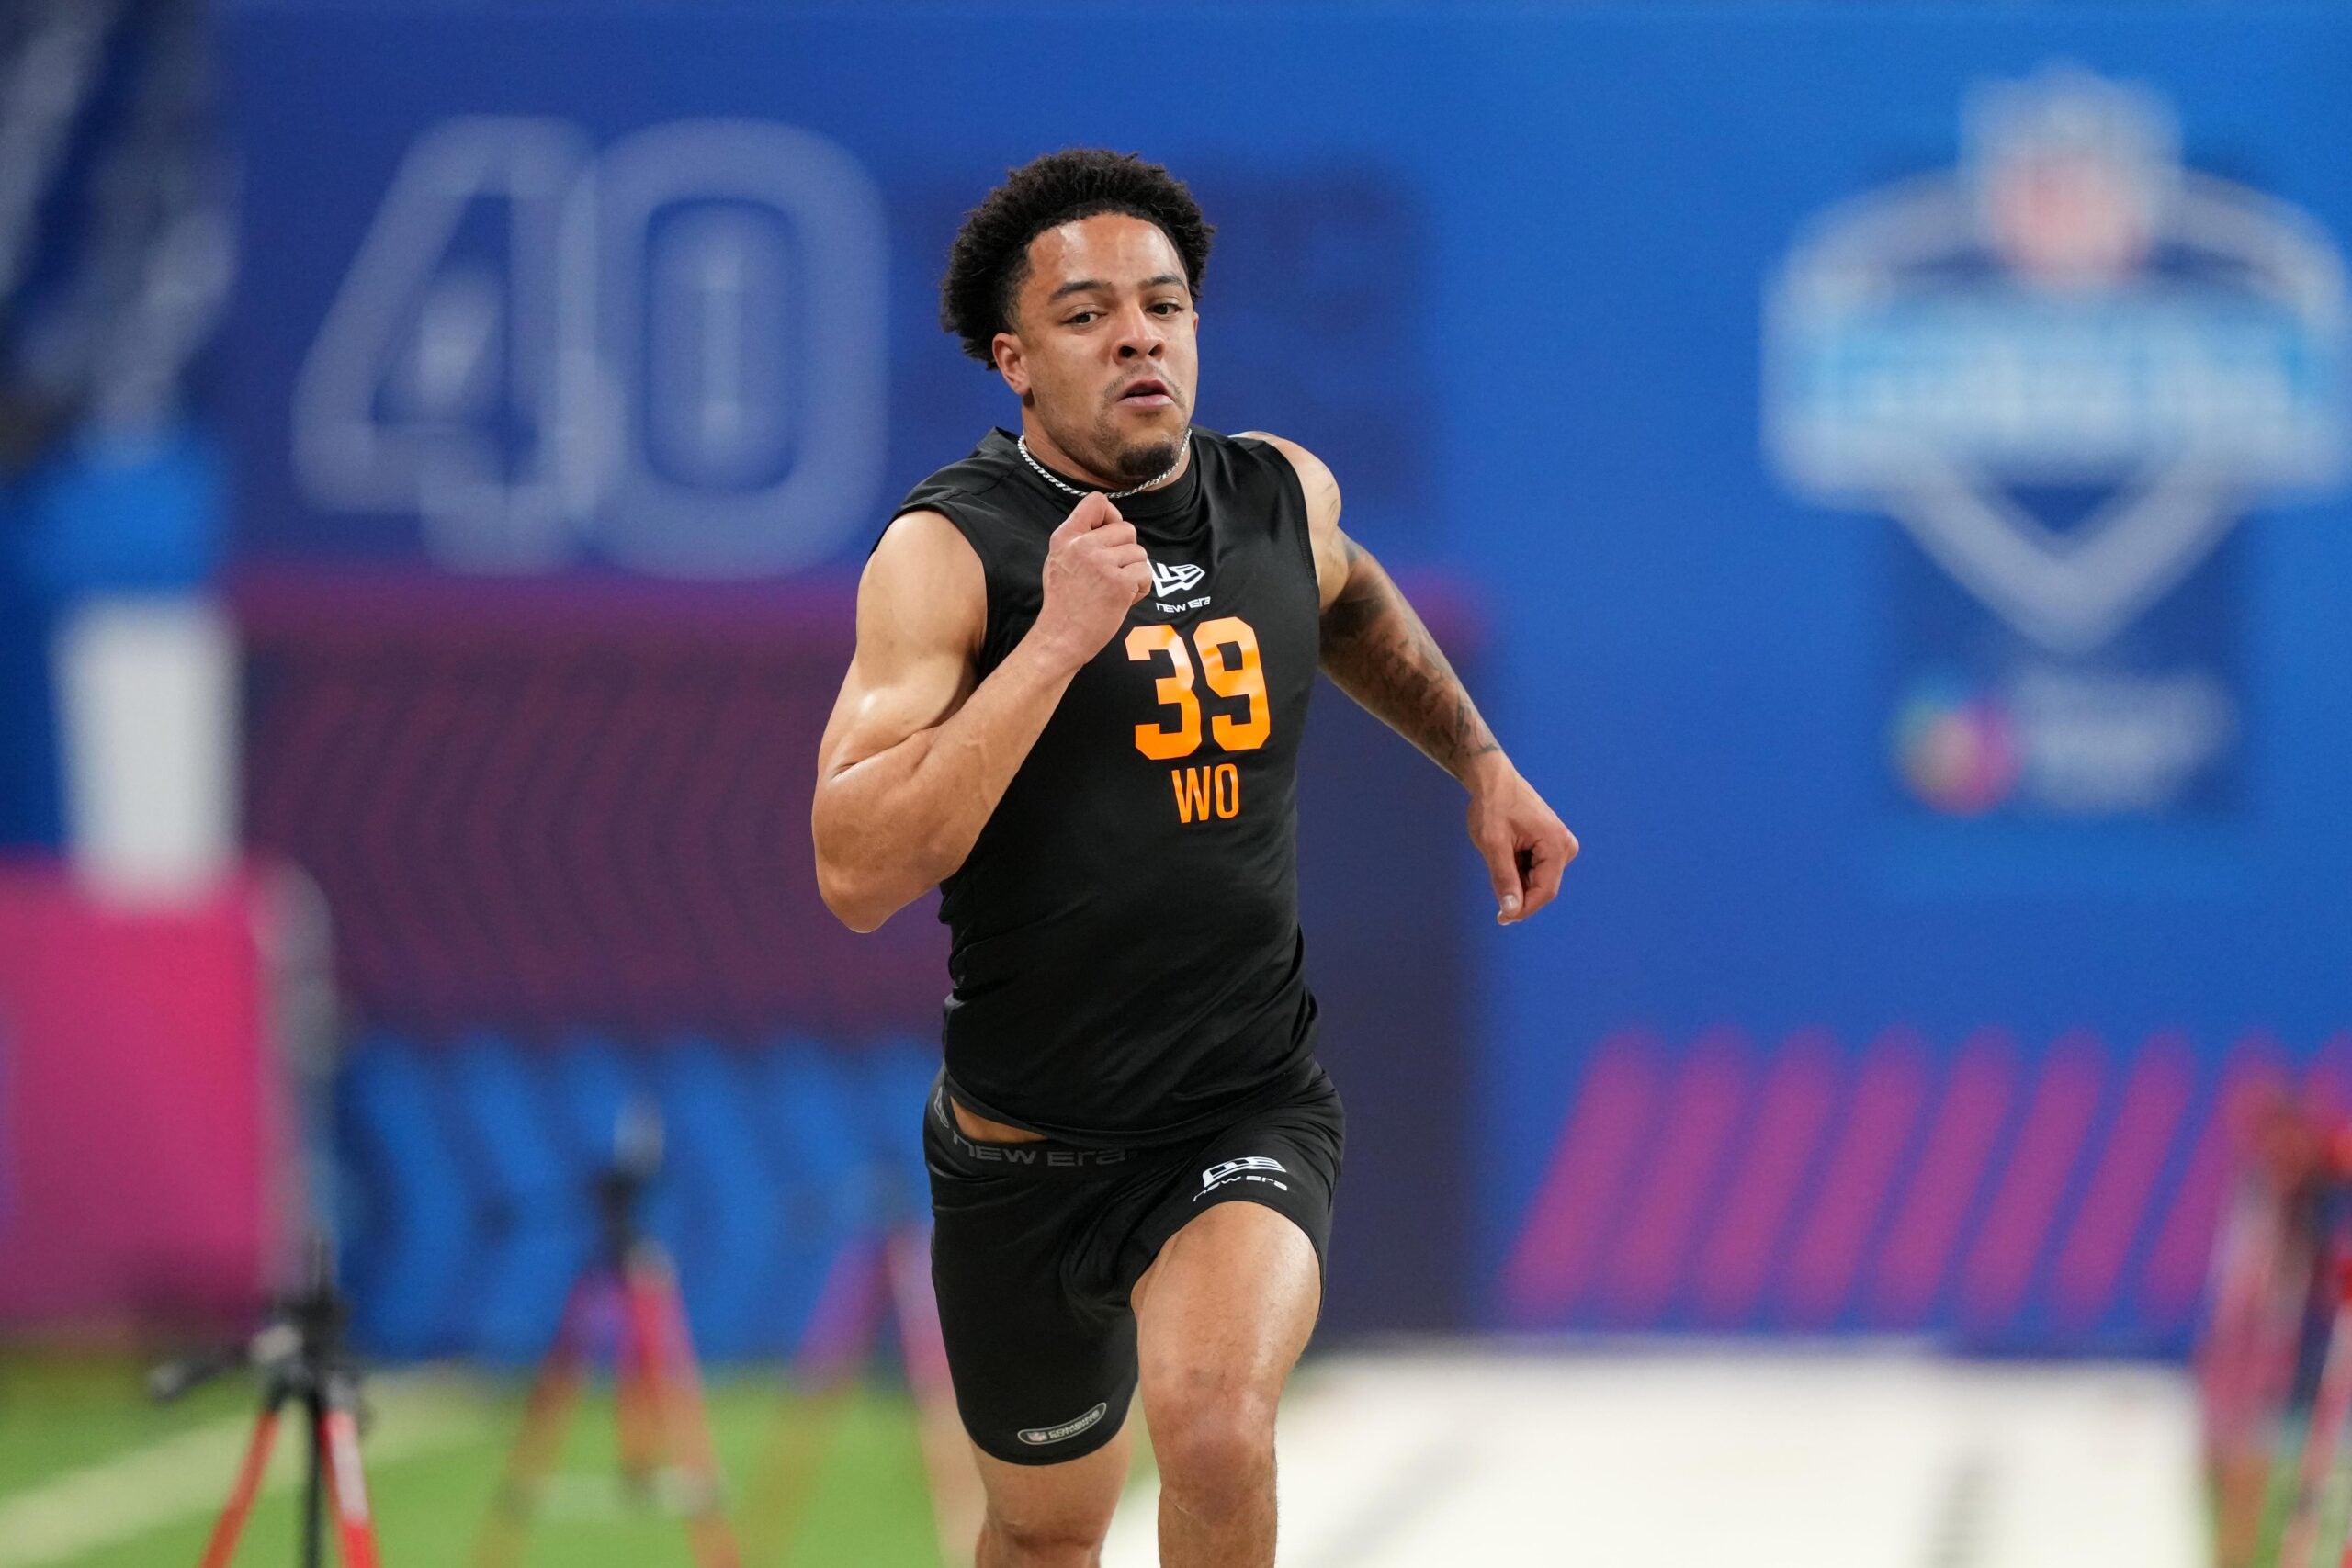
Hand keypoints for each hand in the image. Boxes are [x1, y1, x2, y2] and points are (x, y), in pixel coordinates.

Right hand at [1033, 491, 1150, 670]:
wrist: (1060, 636)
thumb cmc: (1063, 602)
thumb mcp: (1058, 559)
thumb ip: (1079, 539)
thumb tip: (1108, 523)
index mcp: (1067, 537)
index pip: (1096, 501)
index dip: (1111, 517)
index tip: (1109, 536)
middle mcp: (1084, 545)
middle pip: (1127, 529)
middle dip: (1127, 552)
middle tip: (1113, 574)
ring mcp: (1102, 563)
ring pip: (1140, 553)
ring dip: (1135, 573)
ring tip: (1116, 590)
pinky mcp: (1120, 583)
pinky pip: (1146, 573)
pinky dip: (1141, 588)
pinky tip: (1124, 599)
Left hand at [1465, 758, 1577, 924]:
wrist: (1494, 780)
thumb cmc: (1492, 806)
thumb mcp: (1493, 844)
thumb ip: (1503, 878)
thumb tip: (1511, 911)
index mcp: (1556, 844)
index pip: (1544, 891)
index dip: (1523, 909)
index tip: (1501, 919)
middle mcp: (1565, 847)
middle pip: (1542, 887)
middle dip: (1518, 892)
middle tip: (1492, 875)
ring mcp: (1560, 846)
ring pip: (1537, 880)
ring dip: (1516, 878)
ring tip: (1499, 852)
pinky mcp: (1552, 846)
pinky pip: (1536, 870)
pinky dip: (1518, 870)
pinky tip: (1506, 851)